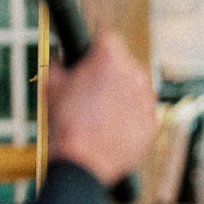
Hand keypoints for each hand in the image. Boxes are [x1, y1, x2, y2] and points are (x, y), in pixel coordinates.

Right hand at [46, 33, 155, 185]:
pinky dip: (130, 118)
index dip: (93, 52)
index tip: (88, 62)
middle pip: (123, 65)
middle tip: (90, 93)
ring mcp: (146, 99)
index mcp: (110, 57)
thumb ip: (60, 65)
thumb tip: (62, 62)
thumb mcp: (51, 86)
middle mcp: (134, 73)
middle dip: (109, 75)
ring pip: (134, 89)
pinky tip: (111, 129)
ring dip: (121, 96)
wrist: (83, 163)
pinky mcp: (152, 123)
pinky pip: (141, 113)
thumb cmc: (66, 124)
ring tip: (99, 115)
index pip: (106, 40)